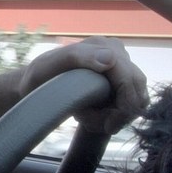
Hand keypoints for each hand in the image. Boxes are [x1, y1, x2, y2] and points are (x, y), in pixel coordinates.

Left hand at [18, 36, 147, 133]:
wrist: (34, 86)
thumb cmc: (37, 77)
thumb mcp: (47, 67)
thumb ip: (75, 58)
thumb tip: (110, 59)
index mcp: (104, 46)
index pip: (130, 80)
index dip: (124, 107)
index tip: (107, 126)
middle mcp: (117, 54)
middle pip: (137, 93)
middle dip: (117, 115)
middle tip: (88, 122)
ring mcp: (120, 68)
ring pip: (136, 103)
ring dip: (113, 117)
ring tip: (84, 116)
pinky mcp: (120, 82)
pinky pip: (130, 106)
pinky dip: (112, 117)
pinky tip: (90, 115)